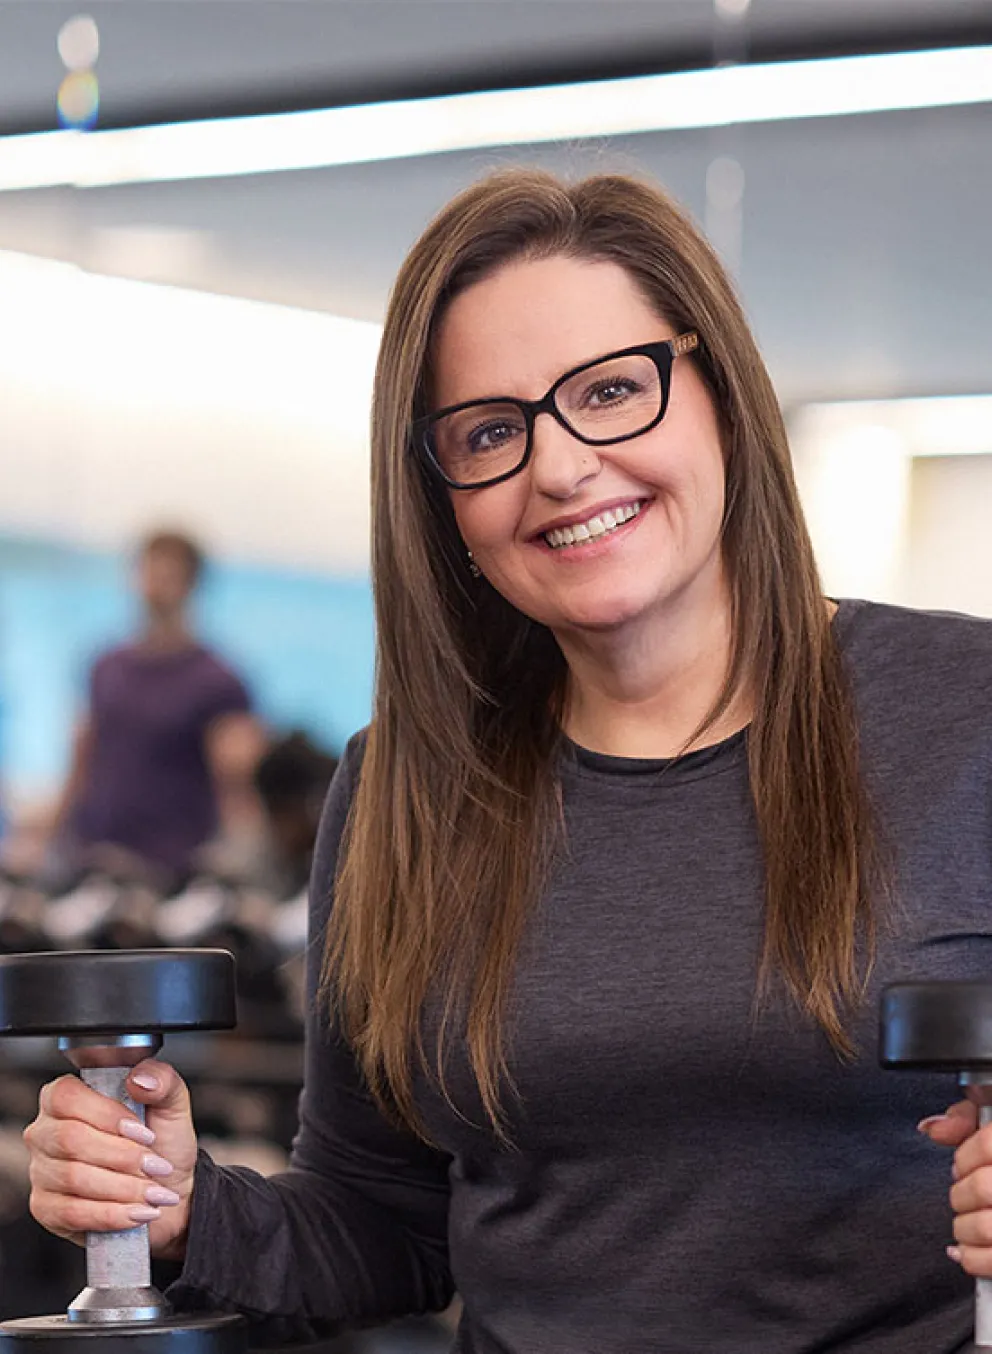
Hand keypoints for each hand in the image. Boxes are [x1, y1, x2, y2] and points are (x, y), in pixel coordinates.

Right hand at [24, 1059, 197, 1261]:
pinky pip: (72, 1213)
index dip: (107, 1115)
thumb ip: (162, 1080)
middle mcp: (46, 1131)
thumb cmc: (162, 1144)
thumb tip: (139, 1078)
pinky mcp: (45, 1209)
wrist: (166, 1190)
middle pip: (70, 1139)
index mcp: (68, 1098)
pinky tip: (137, 1211)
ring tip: (153, 1192)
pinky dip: (112, 1214)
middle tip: (156, 1166)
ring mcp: (41, 1171)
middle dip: (123, 1157)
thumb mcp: (172, 1105)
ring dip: (123, 1188)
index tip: (144, 1133)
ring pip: (74, 1178)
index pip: (67, 1097)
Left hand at [919, 1099, 991, 1275]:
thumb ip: (967, 1119)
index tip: (961, 1167)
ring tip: (966, 1225)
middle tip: (963, 1198)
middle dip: (961, 1195)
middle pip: (984, 1187)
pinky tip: (965, 1252)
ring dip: (964, 1229)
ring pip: (987, 1228)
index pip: (988, 1144)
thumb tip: (931, 1128)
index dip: (965, 1157)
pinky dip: (972, 1260)